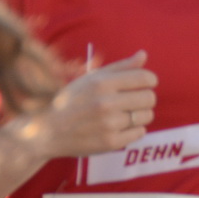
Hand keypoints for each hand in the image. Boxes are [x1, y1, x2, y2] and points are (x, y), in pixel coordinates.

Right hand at [36, 52, 158, 159]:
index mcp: (102, 84)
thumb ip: (120, 67)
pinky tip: (119, 127)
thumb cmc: (72, 100)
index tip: (144, 84)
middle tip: (132, 101)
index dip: (150, 80)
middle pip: (150, 98)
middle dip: (145, 98)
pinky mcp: (110, 143)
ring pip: (147, 116)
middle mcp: (106, 103)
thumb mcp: (92, 78)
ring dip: (140, 115)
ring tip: (124, 115)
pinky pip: (140, 133)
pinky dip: (134, 130)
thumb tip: (144, 54)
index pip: (145, 78)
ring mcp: (109, 125)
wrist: (48, 131)